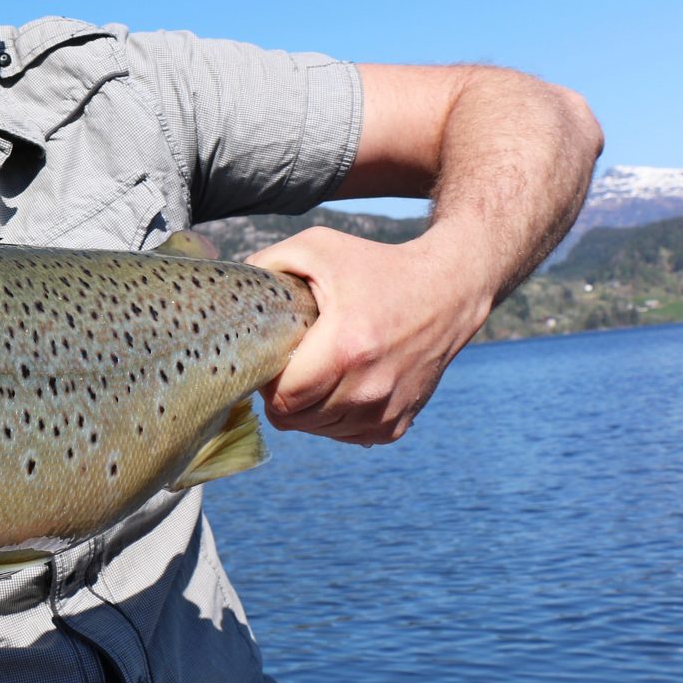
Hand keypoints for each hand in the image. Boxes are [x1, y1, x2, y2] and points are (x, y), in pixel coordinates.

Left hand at [247, 226, 492, 444]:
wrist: (448, 291)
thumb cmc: (376, 266)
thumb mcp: (319, 247)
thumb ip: (268, 262)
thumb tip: (234, 288)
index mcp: (345, 349)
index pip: (282, 400)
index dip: (266, 382)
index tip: (274, 358)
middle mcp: (369, 389)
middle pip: (296, 420)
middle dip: (283, 395)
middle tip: (292, 364)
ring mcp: (386, 411)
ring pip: (319, 431)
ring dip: (308, 409)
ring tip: (317, 371)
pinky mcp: (397, 425)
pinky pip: (345, 435)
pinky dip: (334, 418)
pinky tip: (340, 385)